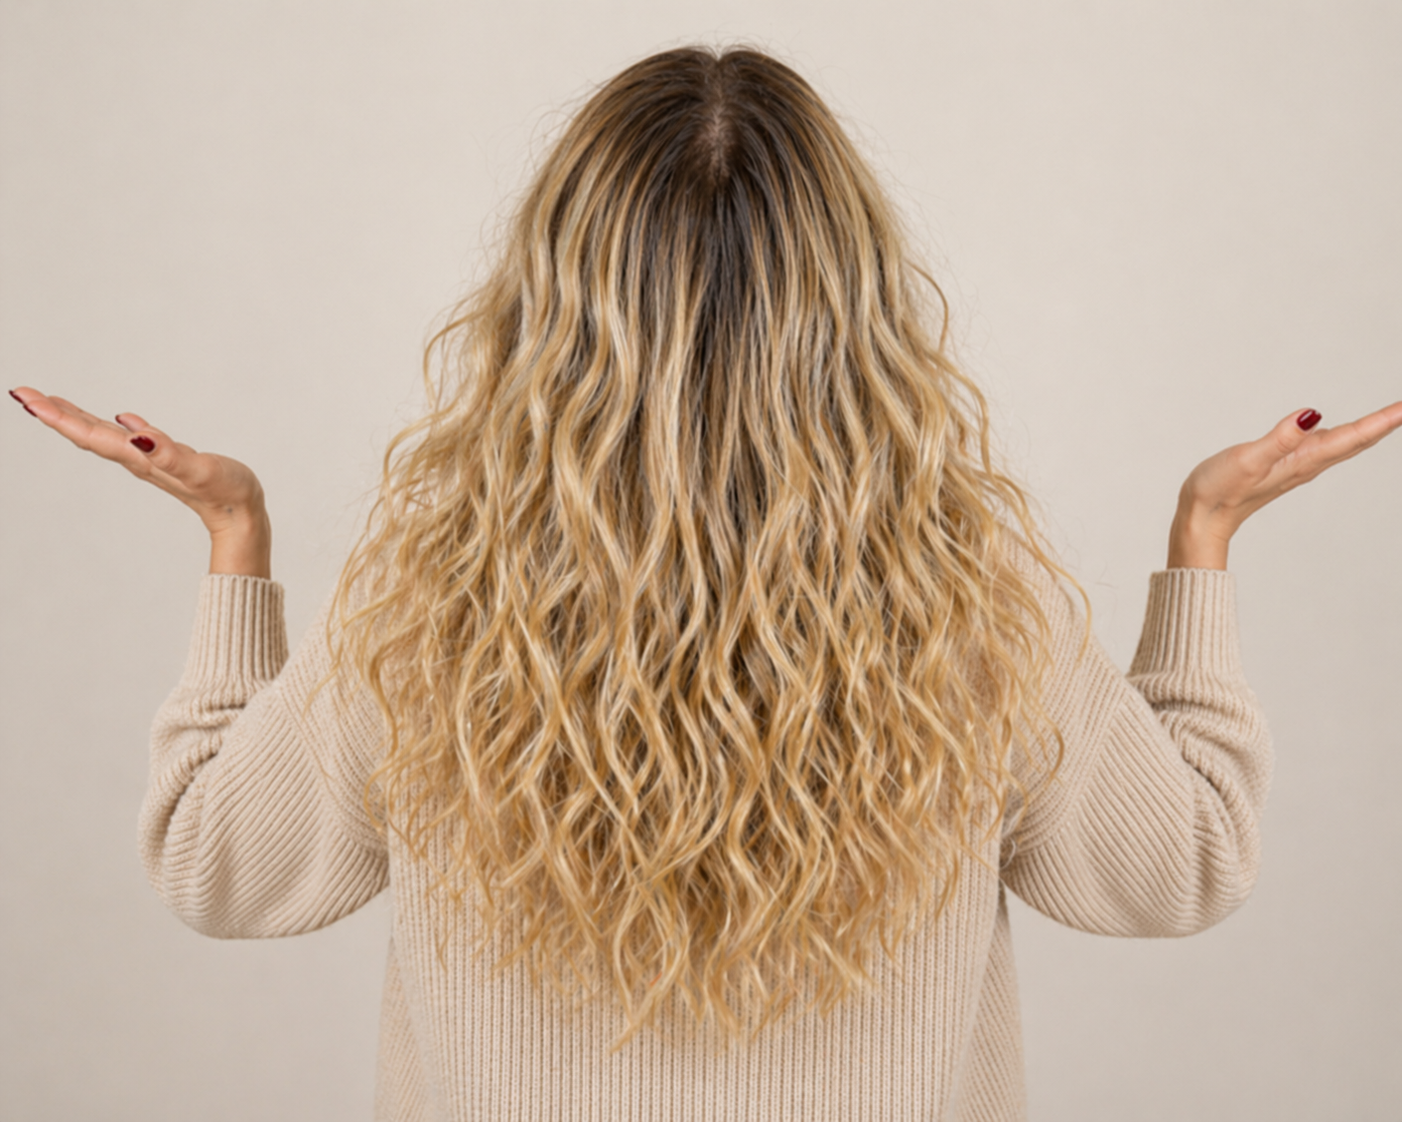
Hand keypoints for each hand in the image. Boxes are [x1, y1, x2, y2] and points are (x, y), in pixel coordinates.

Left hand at [10, 386, 271, 577]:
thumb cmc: (225, 492)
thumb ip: (168, 454)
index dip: (57, 417)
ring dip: (76, 419)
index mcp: (139, 459)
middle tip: (23, 393)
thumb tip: (136, 434)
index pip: (90, 435)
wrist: (240, 515)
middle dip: (54, 414)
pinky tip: (119, 419)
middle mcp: (137, 459)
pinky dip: (116, 428)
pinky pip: (131, 440)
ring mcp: (150, 461)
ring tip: (52, 403)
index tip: (27, 398)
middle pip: (87, 434)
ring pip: (103, 436)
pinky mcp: (166, 460)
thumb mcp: (199, 470)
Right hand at [1168, 401, 1401, 569]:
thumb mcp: (1247, 459)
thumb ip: (1280, 438)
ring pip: (1344, 445)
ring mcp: (1296, 467)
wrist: (1202, 518)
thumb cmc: (1219, 490)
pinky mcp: (1283, 467)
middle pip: (1357, 441)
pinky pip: (1325, 448)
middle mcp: (1306, 464)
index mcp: (1303, 460)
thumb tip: (1312, 415)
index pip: (1354, 436)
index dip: (1384, 419)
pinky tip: (1340, 431)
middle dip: (1386, 423)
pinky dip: (1343, 436)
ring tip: (1390, 415)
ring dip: (1369, 429)